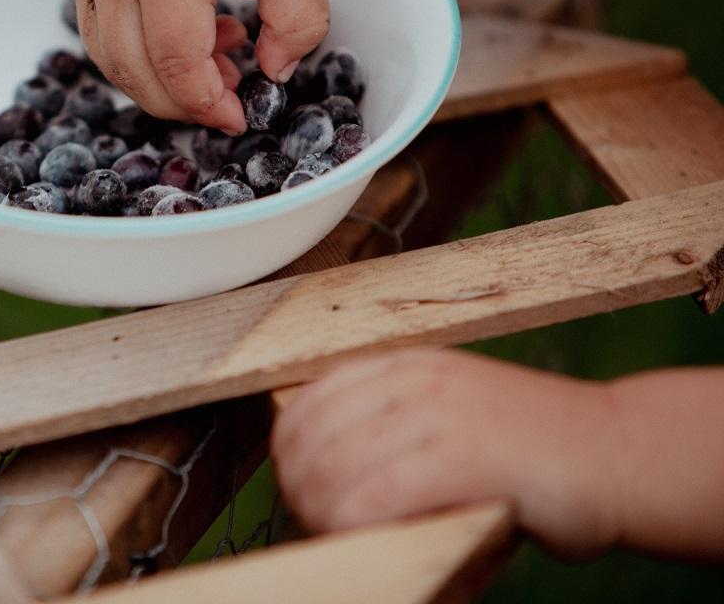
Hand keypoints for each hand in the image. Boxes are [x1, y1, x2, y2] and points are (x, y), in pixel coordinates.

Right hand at [75, 0, 330, 132]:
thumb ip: (297, 23)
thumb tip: (274, 75)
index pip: (176, 64)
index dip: (208, 105)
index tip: (240, 118)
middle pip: (136, 72)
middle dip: (185, 101)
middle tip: (233, 95)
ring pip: (111, 61)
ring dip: (161, 81)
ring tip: (219, 57)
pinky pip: (101, 36)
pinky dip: (140, 56)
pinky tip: (190, 35)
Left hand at [271, 347, 621, 558]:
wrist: (617, 453)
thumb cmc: (531, 450)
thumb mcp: (452, 415)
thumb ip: (393, 431)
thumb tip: (322, 476)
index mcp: (406, 365)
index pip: (309, 400)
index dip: (289, 450)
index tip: (298, 487)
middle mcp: (413, 380)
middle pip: (311, 436)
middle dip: (299, 488)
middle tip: (313, 523)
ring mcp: (436, 413)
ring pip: (332, 468)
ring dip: (320, 514)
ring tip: (336, 538)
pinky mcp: (459, 455)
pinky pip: (373, 497)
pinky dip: (352, 527)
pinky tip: (361, 541)